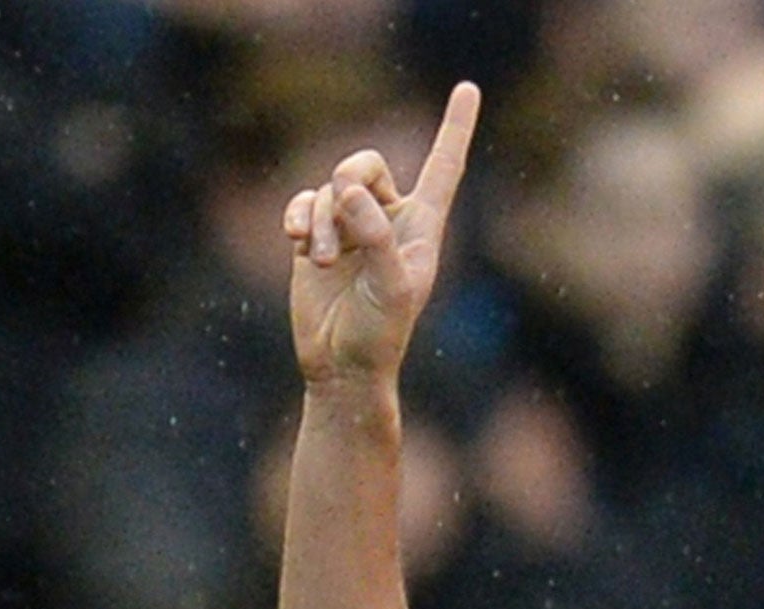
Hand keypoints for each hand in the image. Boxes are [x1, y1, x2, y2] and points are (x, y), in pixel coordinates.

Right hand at [284, 82, 481, 383]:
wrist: (342, 364)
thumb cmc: (380, 333)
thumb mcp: (390, 287)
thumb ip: (375, 235)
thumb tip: (348, 190)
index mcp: (423, 226)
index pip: (443, 167)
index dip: (455, 128)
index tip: (468, 88)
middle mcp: (390, 219)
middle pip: (364, 164)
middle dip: (345, 182)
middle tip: (340, 214)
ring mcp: (351, 226)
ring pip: (327, 188)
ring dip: (317, 220)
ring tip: (318, 260)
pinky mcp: (316, 236)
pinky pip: (303, 202)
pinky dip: (297, 217)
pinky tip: (294, 242)